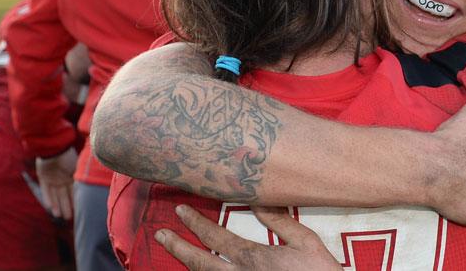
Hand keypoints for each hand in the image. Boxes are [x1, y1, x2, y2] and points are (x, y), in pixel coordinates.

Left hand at [36, 146, 76, 219]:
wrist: (54, 147)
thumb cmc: (68, 157)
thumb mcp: (78, 170)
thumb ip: (81, 181)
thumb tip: (90, 192)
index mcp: (72, 176)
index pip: (74, 192)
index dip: (76, 202)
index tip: (79, 212)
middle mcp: (63, 179)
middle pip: (65, 196)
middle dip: (67, 207)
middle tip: (69, 218)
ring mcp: (53, 179)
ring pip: (55, 195)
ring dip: (57, 205)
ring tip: (60, 216)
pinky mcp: (43, 178)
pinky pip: (46, 191)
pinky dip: (48, 199)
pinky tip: (50, 208)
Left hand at [155, 205, 338, 269]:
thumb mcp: (305, 240)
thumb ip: (279, 221)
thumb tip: (259, 200)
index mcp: (251, 256)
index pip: (214, 236)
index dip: (194, 222)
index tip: (180, 211)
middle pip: (199, 262)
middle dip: (177, 247)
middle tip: (161, 235)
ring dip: (188, 265)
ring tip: (176, 254)